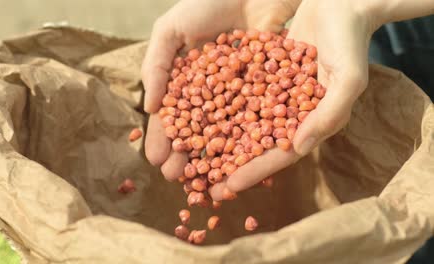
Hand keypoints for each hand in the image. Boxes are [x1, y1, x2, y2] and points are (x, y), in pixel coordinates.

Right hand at [142, 0, 300, 179]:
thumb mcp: (171, 30)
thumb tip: (148, 107)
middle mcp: (213, 92)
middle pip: (198, 129)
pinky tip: (240, 161)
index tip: (155, 159)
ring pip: (226, 131)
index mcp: (188, 80)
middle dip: (186, 153)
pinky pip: (257, 119)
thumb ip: (156, 65)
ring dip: (214, 155)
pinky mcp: (269, 91)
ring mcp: (240, 93)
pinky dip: (248, 140)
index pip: (173, 114)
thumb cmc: (208, 3)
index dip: (164, 136)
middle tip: (176, 178)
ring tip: (203, 179)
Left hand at [210, 0, 374, 199]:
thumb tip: (298, 148)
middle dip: (230, 165)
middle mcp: (291, 113)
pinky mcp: (263, 75)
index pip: (281, 154)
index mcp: (311, 122)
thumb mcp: (348, 79)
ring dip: (219, 140)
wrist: (340, 3)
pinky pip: (237, 94)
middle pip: (256, 145)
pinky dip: (218, 105)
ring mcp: (275, 95)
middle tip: (202, 185)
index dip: (255, 171)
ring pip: (243, 122)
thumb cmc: (350, 42)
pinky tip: (194, 114)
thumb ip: (327, 114)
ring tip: (191, 156)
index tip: (229, 186)